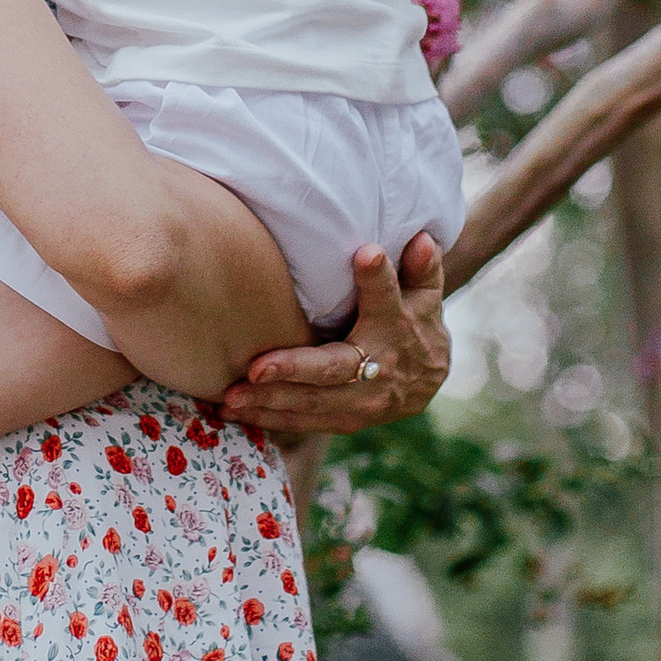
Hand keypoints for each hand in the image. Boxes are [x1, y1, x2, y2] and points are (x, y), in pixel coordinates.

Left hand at [218, 232, 450, 437]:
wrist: (429, 378)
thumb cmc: (416, 321)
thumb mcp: (424, 292)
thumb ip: (420, 267)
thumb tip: (423, 238)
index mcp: (397, 326)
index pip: (387, 298)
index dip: (376, 277)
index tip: (366, 254)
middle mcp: (379, 368)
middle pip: (334, 368)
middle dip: (294, 369)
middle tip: (256, 368)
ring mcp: (363, 402)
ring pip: (313, 403)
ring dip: (270, 401)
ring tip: (231, 396)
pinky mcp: (347, 420)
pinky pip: (305, 422)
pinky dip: (270, 419)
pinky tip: (234, 413)